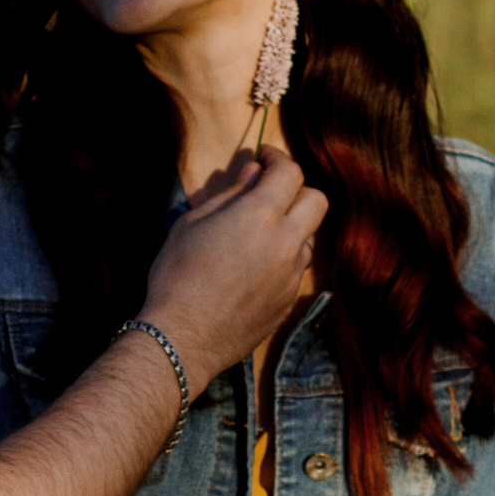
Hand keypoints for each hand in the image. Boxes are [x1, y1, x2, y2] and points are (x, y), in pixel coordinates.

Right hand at [139, 147, 326, 390]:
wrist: (182, 337)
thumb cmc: (177, 275)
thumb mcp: (193, 223)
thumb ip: (230, 194)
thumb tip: (254, 172)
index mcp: (261, 215)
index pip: (290, 172)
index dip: (278, 158)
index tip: (265, 158)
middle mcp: (287, 242)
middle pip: (317, 200)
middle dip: (296, 189)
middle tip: (269, 192)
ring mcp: (292, 274)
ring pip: (309, 236)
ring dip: (292, 226)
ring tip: (258, 234)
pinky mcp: (289, 301)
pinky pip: (297, 268)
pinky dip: (284, 258)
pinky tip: (255, 267)